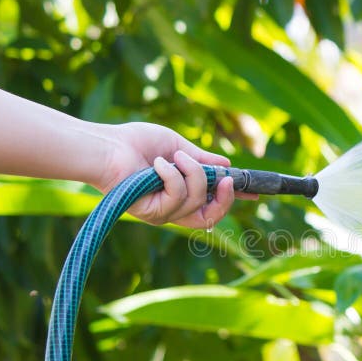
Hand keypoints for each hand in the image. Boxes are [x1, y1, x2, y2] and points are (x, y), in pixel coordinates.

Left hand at [93, 122, 256, 227]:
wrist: (106, 147)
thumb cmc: (135, 143)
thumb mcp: (178, 147)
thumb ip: (202, 160)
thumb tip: (227, 165)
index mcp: (180, 194)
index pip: (212, 203)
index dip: (234, 199)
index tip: (255, 193)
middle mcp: (172, 209)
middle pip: (211, 217)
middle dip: (225, 199)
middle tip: (228, 179)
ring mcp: (162, 214)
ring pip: (197, 201)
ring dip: (192, 173)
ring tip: (174, 156)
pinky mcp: (151, 213)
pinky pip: (177, 196)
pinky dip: (172, 175)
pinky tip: (157, 164)